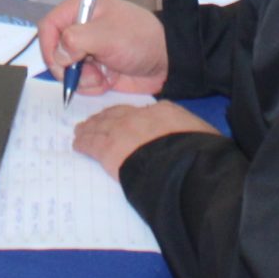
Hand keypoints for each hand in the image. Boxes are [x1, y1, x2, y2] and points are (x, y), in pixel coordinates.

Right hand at [39, 0, 167, 96]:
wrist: (168, 61)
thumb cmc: (139, 39)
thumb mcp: (108, 35)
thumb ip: (77, 40)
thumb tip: (58, 54)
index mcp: (82, 10)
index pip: (49, 25)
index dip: (48, 45)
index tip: (59, 64)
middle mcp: (81, 29)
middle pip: (54, 51)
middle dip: (68, 68)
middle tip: (87, 74)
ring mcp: (88, 51)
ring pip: (66, 70)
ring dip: (82, 79)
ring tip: (102, 77)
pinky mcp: (95, 70)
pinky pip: (81, 82)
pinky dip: (91, 86)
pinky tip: (108, 80)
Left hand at [73, 101, 216, 178]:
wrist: (183, 166)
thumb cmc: (199, 153)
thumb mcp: (201, 135)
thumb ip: (188, 132)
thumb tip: (188, 137)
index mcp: (164, 111)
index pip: (141, 111)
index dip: (128, 115)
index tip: (123, 118)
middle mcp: (140, 116)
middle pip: (117, 114)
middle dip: (105, 117)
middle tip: (95, 121)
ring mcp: (122, 130)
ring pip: (101, 126)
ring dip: (90, 128)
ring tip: (82, 130)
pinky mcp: (109, 149)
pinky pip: (91, 143)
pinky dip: (83, 143)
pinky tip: (77, 144)